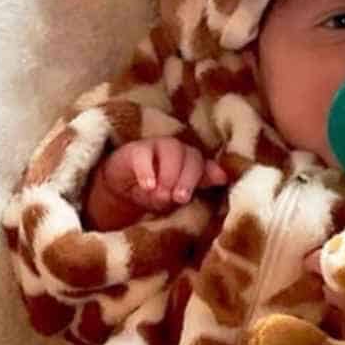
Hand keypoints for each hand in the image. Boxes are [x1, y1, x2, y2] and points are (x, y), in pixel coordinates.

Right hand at [99, 137, 228, 214]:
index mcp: (192, 163)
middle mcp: (178, 151)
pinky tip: (148, 185)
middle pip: (192, 156)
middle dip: (188, 178)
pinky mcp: (136, 150)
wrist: (122, 191)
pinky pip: (144, 155)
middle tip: (179, 198)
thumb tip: (222, 177)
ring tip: (162, 194)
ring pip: (172, 150)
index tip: (218, 182)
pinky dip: (147, 170)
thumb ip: (197, 186)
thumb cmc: (155, 192)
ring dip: (170, 174)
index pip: (205, 165)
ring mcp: (157, 147)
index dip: (210, 173)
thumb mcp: (175, 196)